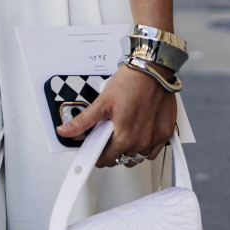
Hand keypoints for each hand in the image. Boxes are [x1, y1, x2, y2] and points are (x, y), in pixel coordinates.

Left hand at [56, 64, 177, 167]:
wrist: (153, 70)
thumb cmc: (131, 82)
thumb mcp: (102, 102)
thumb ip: (83, 121)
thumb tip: (65, 131)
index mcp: (123, 136)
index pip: (106, 160)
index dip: (97, 156)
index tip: (95, 151)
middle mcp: (140, 141)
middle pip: (121, 159)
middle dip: (112, 152)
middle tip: (109, 137)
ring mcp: (154, 139)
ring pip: (137, 157)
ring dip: (129, 151)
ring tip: (123, 135)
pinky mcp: (165, 133)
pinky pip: (153, 152)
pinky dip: (145, 148)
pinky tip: (139, 135)